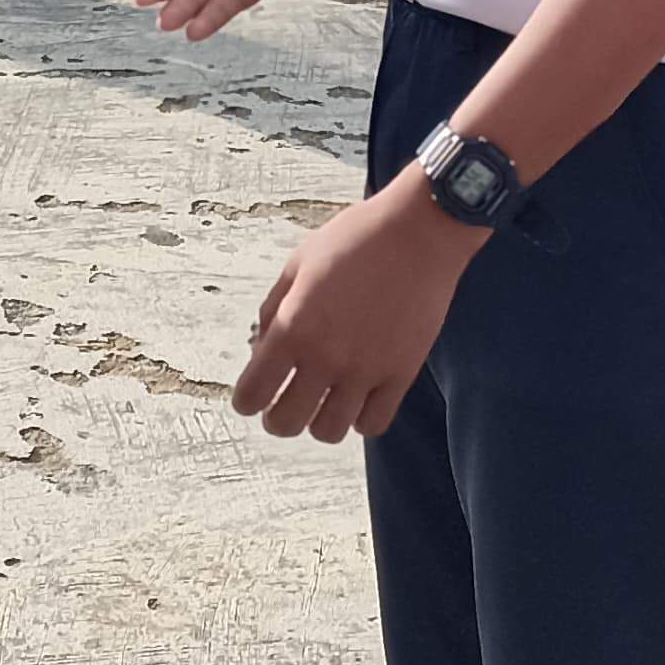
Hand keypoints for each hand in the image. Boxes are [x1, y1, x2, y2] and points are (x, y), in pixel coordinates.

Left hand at [229, 176, 481, 442]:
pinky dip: (359, 419)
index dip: (246, 401)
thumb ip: (274, 308)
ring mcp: (365, 370)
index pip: (253, 395)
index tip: (251, 399)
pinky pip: (373, 423)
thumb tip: (262, 347)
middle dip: (277, 419)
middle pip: (286, 424)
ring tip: (322, 402)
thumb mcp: (298, 263)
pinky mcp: (401, 375)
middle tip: (281, 405)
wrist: (418, 232)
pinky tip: (356, 399)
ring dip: (318, 421)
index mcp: (293, 327)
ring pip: (329, 431)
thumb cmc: (356, 238)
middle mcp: (325, 356)